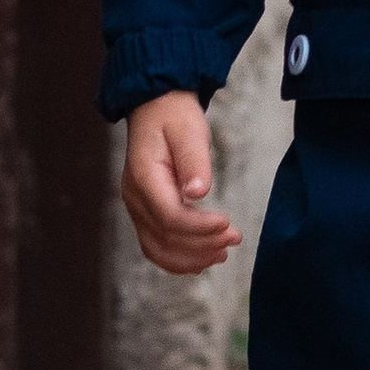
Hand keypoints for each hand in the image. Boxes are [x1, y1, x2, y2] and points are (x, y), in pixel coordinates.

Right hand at [121, 90, 241, 274]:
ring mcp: (137, 208)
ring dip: (191, 258)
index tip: (228, 222)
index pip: (169, 216)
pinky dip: (179, 259)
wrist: (155, 109)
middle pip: (165, 238)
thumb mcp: (189, 130)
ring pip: (158, 250)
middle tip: (234, 238)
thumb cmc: (174, 118)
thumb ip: (194, 162)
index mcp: (143, 177)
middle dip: (202, 245)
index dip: (200, 227)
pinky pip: (156, 247)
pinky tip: (204, 257)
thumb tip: (198, 193)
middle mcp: (135, 197)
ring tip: (223, 253)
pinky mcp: (145, 214)